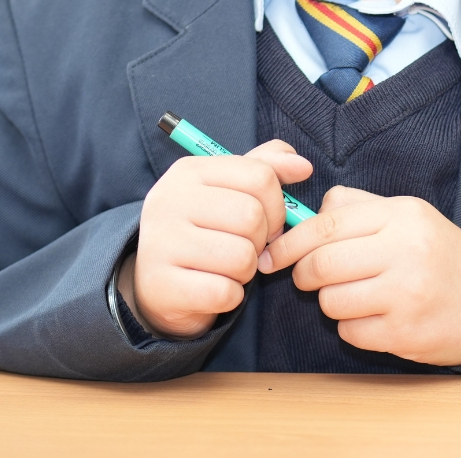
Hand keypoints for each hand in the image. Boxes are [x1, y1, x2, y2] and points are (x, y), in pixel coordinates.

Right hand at [120, 139, 311, 340]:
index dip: (277, 204)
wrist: (156, 281)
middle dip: (261, 240)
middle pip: (252, 217)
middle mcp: (170, 200)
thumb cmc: (204, 228)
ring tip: (228, 267)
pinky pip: (225, 292)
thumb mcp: (230, 189)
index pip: (260, 176)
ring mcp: (161, 242)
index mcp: (189, 170)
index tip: (267, 220)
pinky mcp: (162, 285)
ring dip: (246, 270)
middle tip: (245, 246)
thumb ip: (267, 168)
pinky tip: (216, 288)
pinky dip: (232, 296)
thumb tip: (303, 166)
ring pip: (242, 257)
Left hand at [259, 186, 460, 364]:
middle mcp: (406, 250)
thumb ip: (358, 206)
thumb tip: (306, 212)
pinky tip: (373, 317)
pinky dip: (351, 327)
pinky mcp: (407, 334)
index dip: (291, 241)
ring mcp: (408, 294)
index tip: (273, 253)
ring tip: (352, 295)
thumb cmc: (441, 255)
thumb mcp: (408, 215)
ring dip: (330, 301)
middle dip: (303, 273)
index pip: (328, 223)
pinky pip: (351, 331)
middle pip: (323, 263)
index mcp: (402, 215)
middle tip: (306, 278)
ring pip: (332, 300)